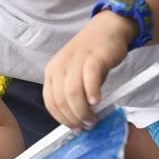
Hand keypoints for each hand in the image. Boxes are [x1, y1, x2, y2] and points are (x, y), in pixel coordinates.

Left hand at [43, 12, 132, 129]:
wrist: (107, 29)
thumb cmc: (91, 56)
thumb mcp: (75, 74)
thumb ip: (73, 94)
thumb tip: (78, 120)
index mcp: (52, 72)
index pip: (50, 102)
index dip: (61, 119)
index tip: (74, 128)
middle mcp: (60, 66)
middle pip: (61, 100)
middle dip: (74, 118)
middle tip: (87, 126)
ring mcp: (76, 60)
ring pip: (73, 92)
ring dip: (83, 110)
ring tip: (93, 119)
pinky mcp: (94, 57)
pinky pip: (90, 77)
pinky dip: (92, 92)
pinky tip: (97, 101)